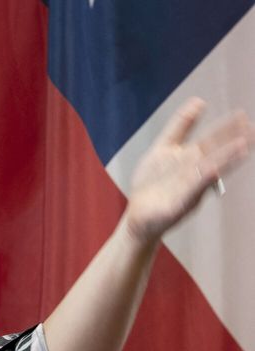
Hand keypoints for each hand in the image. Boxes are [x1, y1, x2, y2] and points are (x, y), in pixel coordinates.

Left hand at [124, 97, 254, 244]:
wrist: (138, 218)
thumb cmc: (152, 184)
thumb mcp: (163, 148)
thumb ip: (180, 127)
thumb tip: (199, 100)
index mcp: (188, 157)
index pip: (210, 140)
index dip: (224, 129)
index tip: (241, 115)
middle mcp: (191, 170)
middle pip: (214, 152)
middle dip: (233, 140)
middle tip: (252, 128)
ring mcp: (187, 186)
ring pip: (209, 168)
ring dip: (226, 158)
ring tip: (244, 145)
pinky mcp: (180, 202)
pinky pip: (193, 188)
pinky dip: (204, 179)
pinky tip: (214, 170)